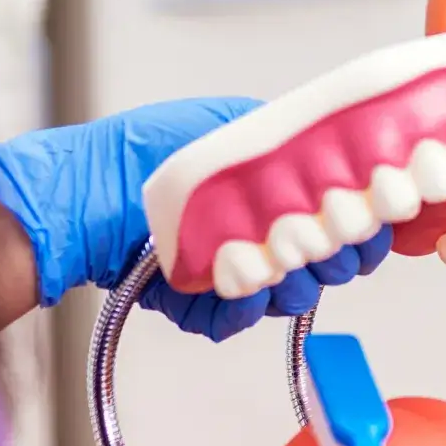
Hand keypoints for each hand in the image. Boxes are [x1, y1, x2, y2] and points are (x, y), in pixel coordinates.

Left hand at [0, 100, 392, 340]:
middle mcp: (264, 229)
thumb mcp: (227, 124)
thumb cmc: (146, 152)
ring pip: (291, 295)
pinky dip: (234, 310)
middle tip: (306, 244)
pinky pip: (237, 321)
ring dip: (283, 284)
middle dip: (326, 258)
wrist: (81, 198)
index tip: (364, 226)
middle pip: (331, 261)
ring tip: (256, 264)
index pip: (348, 215)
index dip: (363, 226)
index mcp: (280, 186)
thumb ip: (288, 140)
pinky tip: (224, 291)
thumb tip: (342, 150)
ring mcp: (237, 267)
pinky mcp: (204, 302)